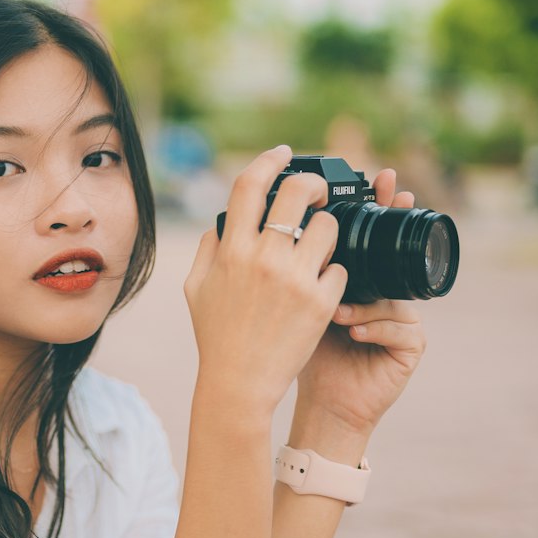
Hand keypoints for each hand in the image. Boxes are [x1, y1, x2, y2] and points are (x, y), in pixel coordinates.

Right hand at [185, 145, 346, 419]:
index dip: (269, 159)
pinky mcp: (321, 304)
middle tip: (317, 191)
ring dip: (327, 229)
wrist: (239, 383)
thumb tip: (224, 219)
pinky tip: (324, 284)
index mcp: (232, 250)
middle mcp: (264, 259)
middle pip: (298, 191)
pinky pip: (341, 268)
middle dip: (313, 182)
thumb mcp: (196, 287)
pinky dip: (334, 272)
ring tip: (322, 245)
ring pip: (329, 227)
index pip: (250, 184)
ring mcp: (296, 280)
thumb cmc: (216, 336)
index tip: (283, 153)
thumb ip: (210, 247)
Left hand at [295, 168, 427, 435]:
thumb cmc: (299, 354)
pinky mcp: (409, 350)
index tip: (379, 178)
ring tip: (337, 311)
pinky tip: (352, 332)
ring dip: (367, 300)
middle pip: (393, 250)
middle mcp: (382, 294)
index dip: (377, 204)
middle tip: (391, 200)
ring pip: (395, 294)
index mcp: (351, 279)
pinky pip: (404, 329)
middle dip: (392, 222)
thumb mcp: (286, 303)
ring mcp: (400, 319)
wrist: (322, 406)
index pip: (367, 235)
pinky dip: (375, 328)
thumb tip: (252, 221)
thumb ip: (278, 266)